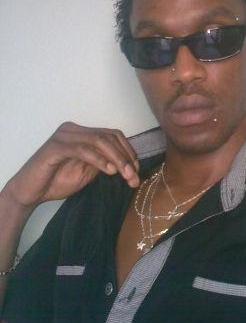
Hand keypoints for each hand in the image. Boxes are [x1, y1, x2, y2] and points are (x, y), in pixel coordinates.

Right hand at [3, 122, 139, 208]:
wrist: (30, 193)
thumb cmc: (57, 181)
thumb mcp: (88, 172)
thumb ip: (104, 163)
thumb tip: (128, 164)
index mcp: (82, 133)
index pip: (112, 135)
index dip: (128, 151)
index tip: (137, 170)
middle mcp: (73, 129)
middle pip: (108, 137)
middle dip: (125, 157)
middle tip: (134, 177)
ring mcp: (64, 136)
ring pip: (99, 141)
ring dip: (117, 159)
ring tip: (126, 175)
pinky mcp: (55, 147)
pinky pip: (83, 150)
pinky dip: (99, 160)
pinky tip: (109, 171)